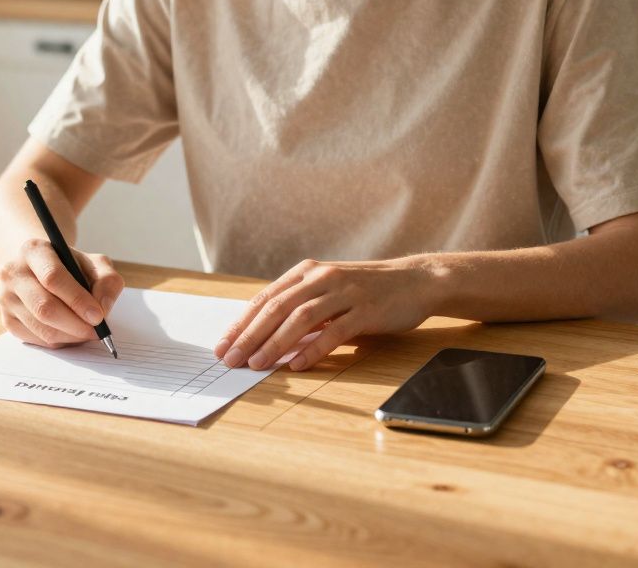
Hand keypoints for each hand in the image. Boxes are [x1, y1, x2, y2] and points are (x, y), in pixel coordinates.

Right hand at [0, 238, 124, 347]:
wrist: (39, 269)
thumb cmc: (70, 266)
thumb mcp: (94, 263)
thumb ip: (107, 281)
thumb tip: (103, 308)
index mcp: (33, 250)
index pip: (52, 277)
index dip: (77, 300)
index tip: (98, 316)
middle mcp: (13, 272)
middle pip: (44, 307)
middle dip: (75, 325)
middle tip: (97, 332)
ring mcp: (6, 297)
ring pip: (41, 328)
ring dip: (70, 336)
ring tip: (86, 332)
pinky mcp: (6, 319)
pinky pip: (36, 339)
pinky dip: (59, 341)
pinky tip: (70, 332)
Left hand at [213, 257, 434, 370]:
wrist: (415, 281)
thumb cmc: (366, 291)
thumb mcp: (328, 292)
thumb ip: (300, 309)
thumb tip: (266, 338)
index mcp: (307, 272)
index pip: (265, 299)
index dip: (241, 323)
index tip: (222, 345)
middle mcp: (322, 278)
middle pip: (277, 308)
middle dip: (249, 336)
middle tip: (230, 359)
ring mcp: (344, 293)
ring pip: (301, 318)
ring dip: (275, 343)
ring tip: (257, 364)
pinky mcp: (366, 310)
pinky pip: (335, 331)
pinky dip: (314, 349)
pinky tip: (298, 365)